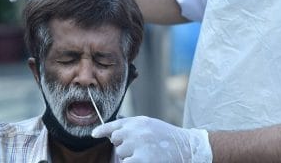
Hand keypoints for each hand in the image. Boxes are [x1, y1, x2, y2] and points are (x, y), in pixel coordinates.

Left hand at [92, 116, 211, 162]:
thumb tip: (112, 135)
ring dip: (131, 157)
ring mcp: (138, 145)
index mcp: (138, 122)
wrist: (187, 147)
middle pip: (117, 142)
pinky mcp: (141, 159)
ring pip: (121, 154)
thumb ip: (131, 127)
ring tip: (148, 154)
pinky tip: (145, 159)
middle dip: (125, 146)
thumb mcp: (150, 125)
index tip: (94, 134)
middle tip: (142, 148)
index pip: (114, 125)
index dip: (102, 130)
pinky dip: (132, 161)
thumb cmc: (167, 138)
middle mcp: (136, 131)